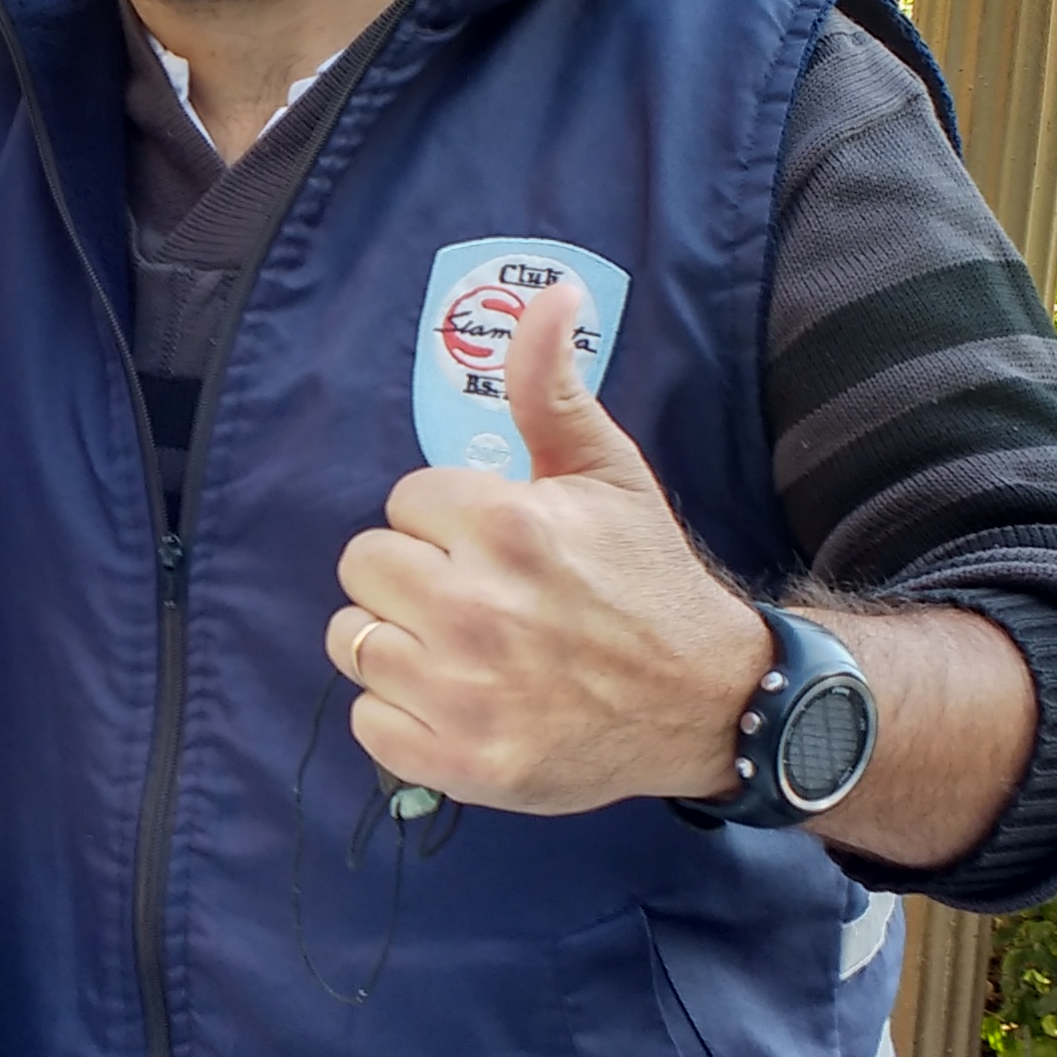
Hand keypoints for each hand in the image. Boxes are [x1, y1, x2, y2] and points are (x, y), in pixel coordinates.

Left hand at [322, 286, 769, 812]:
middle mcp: (476, 609)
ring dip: (395, 642)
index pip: (402, 501)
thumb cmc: (646, 580)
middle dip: (410, 574)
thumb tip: (549, 294)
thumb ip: (551, 387)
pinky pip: (365, 721)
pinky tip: (455, 700)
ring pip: (351, 639)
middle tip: (472, 595)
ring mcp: (462, 692)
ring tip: (459, 647)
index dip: (443, 521)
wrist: (704, 700)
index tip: (493, 545)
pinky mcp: (457, 762)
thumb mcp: (607, 472)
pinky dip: (399, 716)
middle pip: (363, 566)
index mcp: (507, 528)